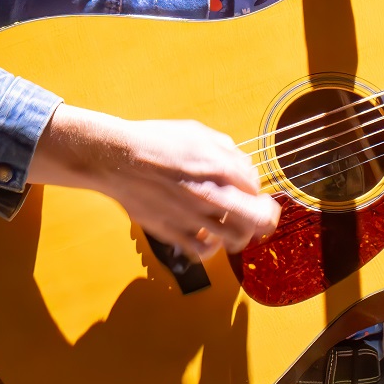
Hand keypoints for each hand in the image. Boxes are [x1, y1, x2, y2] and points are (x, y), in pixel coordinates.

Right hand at [29, 105, 280, 258]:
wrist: (117, 158)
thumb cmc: (154, 142)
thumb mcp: (196, 132)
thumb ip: (225, 148)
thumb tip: (243, 164)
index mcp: (221, 167)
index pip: (256, 186)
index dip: (255, 189)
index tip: (249, 191)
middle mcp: (212, 194)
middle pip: (259, 218)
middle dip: (266, 219)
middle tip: (265, 220)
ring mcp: (194, 216)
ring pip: (235, 238)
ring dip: (241, 235)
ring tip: (236, 232)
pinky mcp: (174, 231)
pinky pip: (204, 251)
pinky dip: (211, 249)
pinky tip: (208, 239)